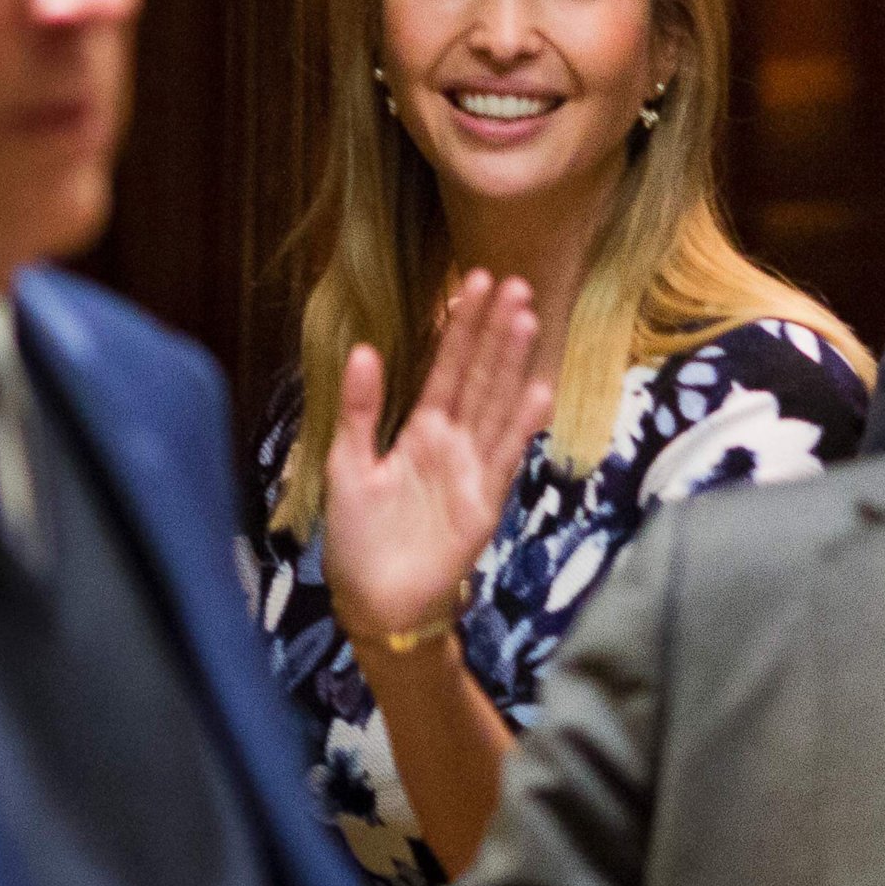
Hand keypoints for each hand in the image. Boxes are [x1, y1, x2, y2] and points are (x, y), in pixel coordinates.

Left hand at [324, 270, 554, 651]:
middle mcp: (452, 442)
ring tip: (527, 318)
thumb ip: (359, 409)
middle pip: (479, 376)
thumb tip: (364, 347)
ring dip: (511, 364)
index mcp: (418, 430)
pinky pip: (505, 456)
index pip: (444, 367)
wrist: (376, 602)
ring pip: (496, 405)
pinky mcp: (485, 501)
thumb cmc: (357, 538)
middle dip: (494, 331)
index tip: (473, 283)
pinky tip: (537, 390)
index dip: (459, 327)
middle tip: (513, 282)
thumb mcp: (347, 465)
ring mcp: (473, 469)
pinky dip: (521, 425)